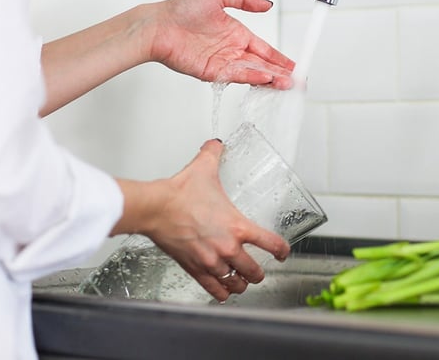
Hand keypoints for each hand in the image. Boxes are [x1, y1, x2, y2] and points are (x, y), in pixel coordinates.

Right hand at [114, 140, 290, 300]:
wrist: (155, 208)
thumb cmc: (179, 193)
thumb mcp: (204, 168)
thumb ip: (213, 154)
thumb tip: (215, 145)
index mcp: (237, 226)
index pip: (271, 243)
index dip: (281, 251)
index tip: (282, 253)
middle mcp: (228, 248)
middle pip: (254, 271)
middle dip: (258, 273)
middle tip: (258, 270)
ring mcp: (212, 261)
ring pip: (236, 284)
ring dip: (241, 283)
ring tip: (242, 281)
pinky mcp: (195, 269)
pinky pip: (214, 290)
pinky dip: (221, 293)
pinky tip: (224, 291)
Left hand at [148, 0, 294, 88]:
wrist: (158, 25)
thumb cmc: (180, 9)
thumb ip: (245, 0)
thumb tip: (267, 4)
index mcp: (236, 33)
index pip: (264, 48)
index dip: (279, 57)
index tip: (294, 65)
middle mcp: (231, 50)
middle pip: (262, 64)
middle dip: (280, 72)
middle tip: (297, 80)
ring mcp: (222, 62)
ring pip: (252, 72)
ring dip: (270, 78)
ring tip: (287, 84)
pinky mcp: (211, 73)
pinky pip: (236, 75)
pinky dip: (251, 77)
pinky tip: (265, 78)